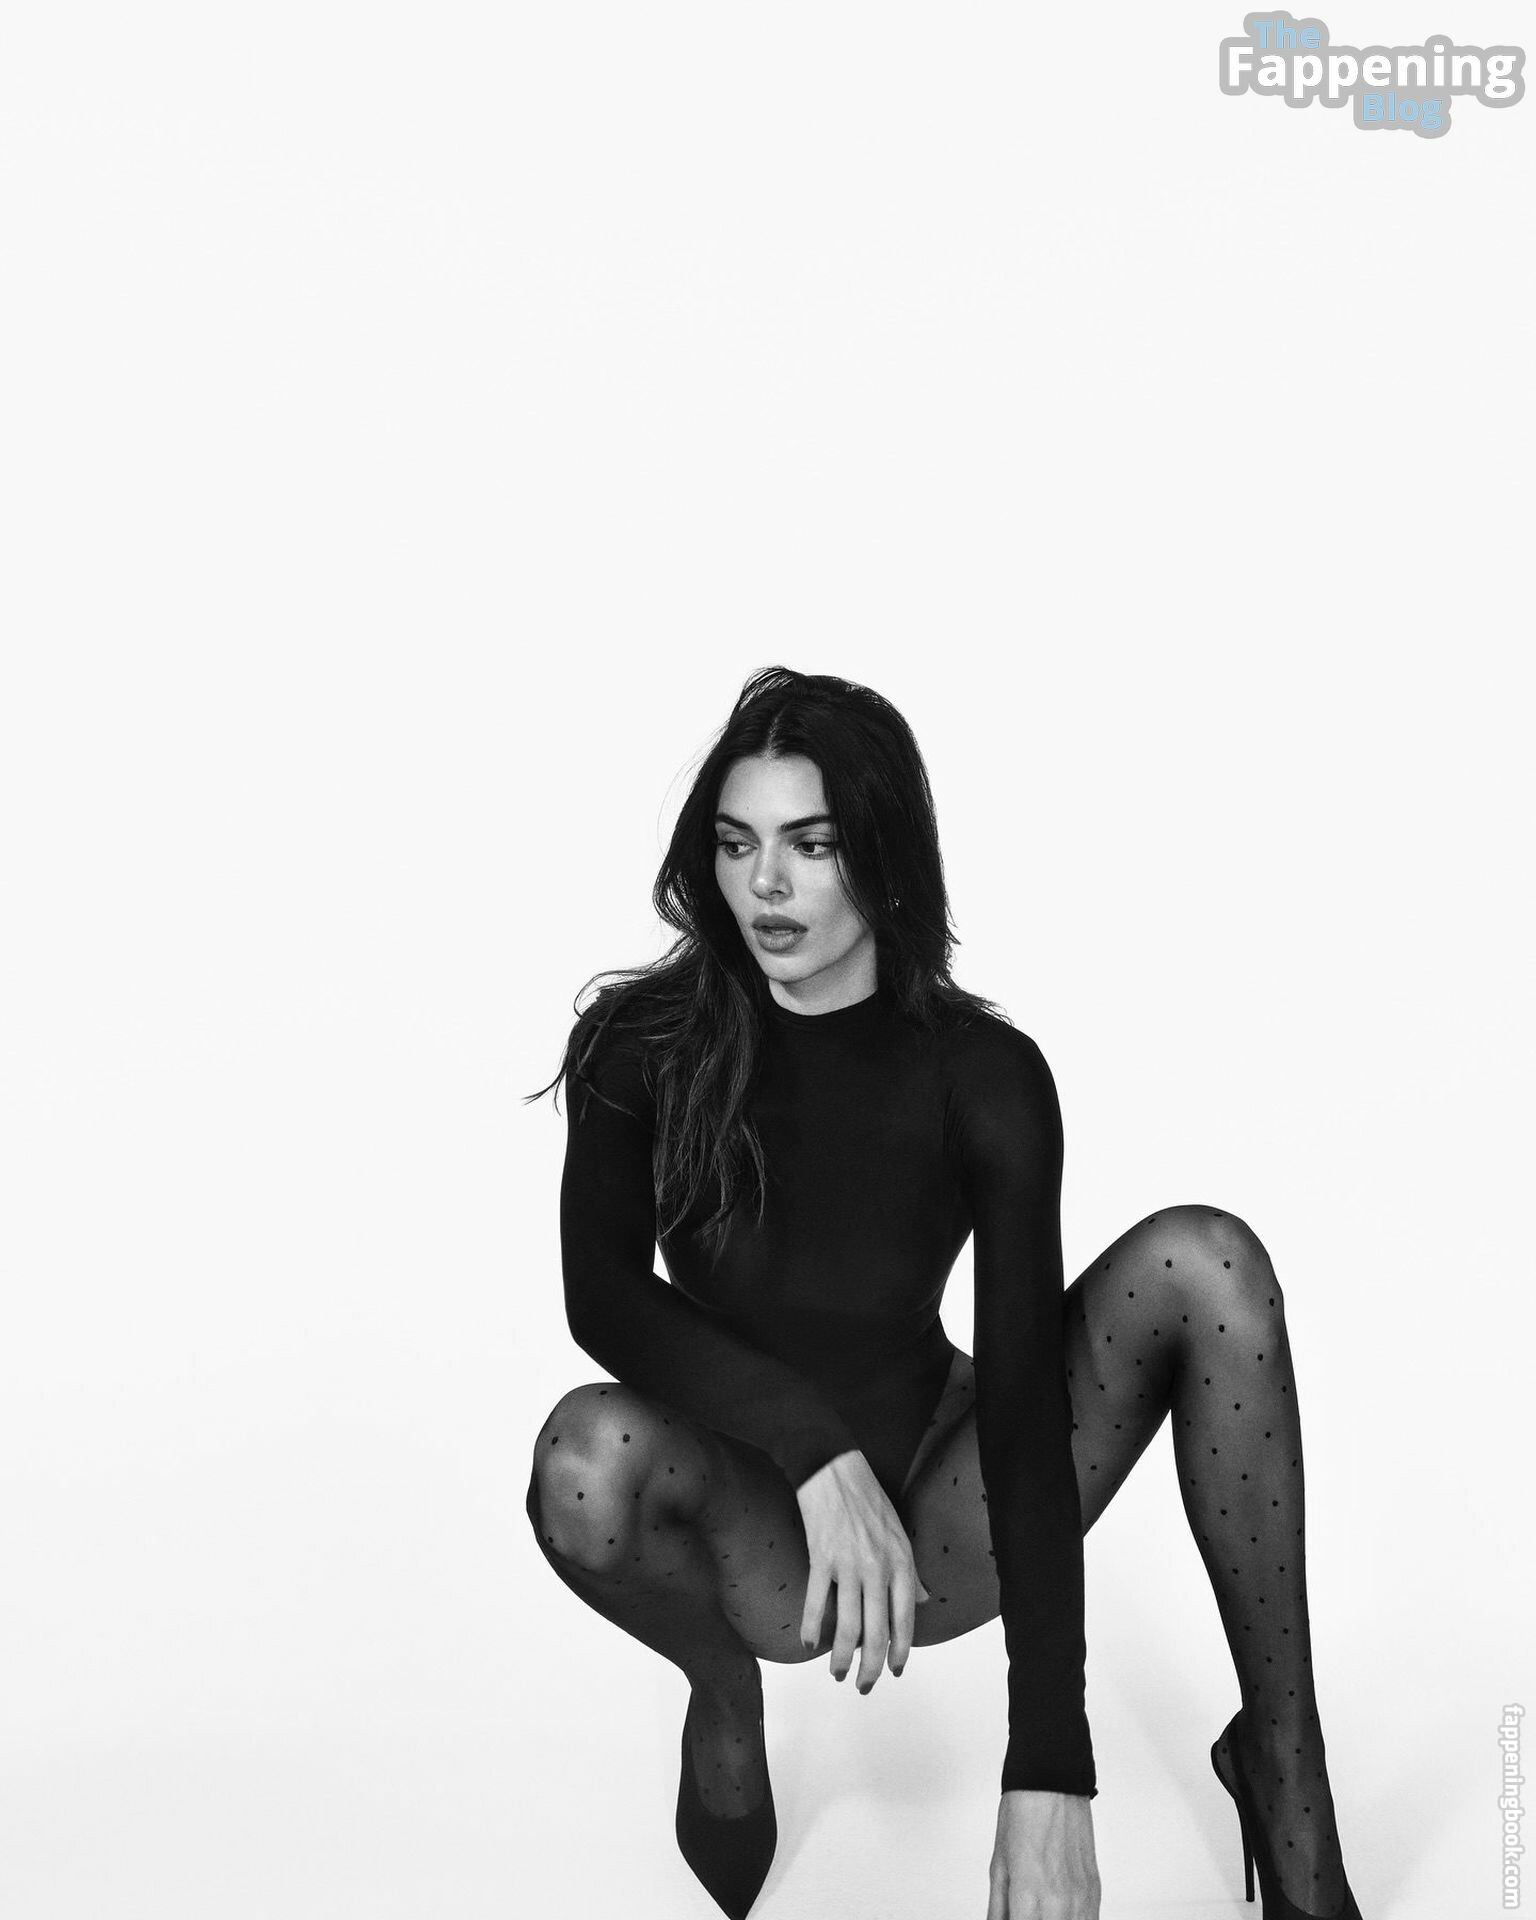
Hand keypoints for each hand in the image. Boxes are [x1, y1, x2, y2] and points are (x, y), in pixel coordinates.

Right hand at [794, 1449, 928, 1689]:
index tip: (895, 1671)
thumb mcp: (899, 1533)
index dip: (900, 1650)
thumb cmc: (868, 1497)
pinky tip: (809, 1643)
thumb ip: (910, 1572)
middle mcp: (878, 1567)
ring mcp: (848, 1564)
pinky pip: (817, 1602)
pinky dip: (812, 1627)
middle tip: (864, 1686)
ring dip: (841, 1656)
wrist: (833, 1467)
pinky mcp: (821, 1557)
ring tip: (837, 1673)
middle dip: (871, 1666)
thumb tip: (922, 1600)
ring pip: (847, 1625)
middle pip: (877, 1631)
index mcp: (901, 1561)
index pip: (905, 1619)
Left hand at [986, 1792, 1099, 1918]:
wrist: (1052, 1782)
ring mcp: (1081, 1897)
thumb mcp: (998, 1865)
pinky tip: (1058, 1913)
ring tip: (1040, 1910)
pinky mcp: (1095, 1889)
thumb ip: (998, 1908)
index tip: (1012, 1919)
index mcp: (1029, 1895)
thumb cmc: (1021, 1815)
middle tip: (1024, 1912)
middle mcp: (1059, 1901)